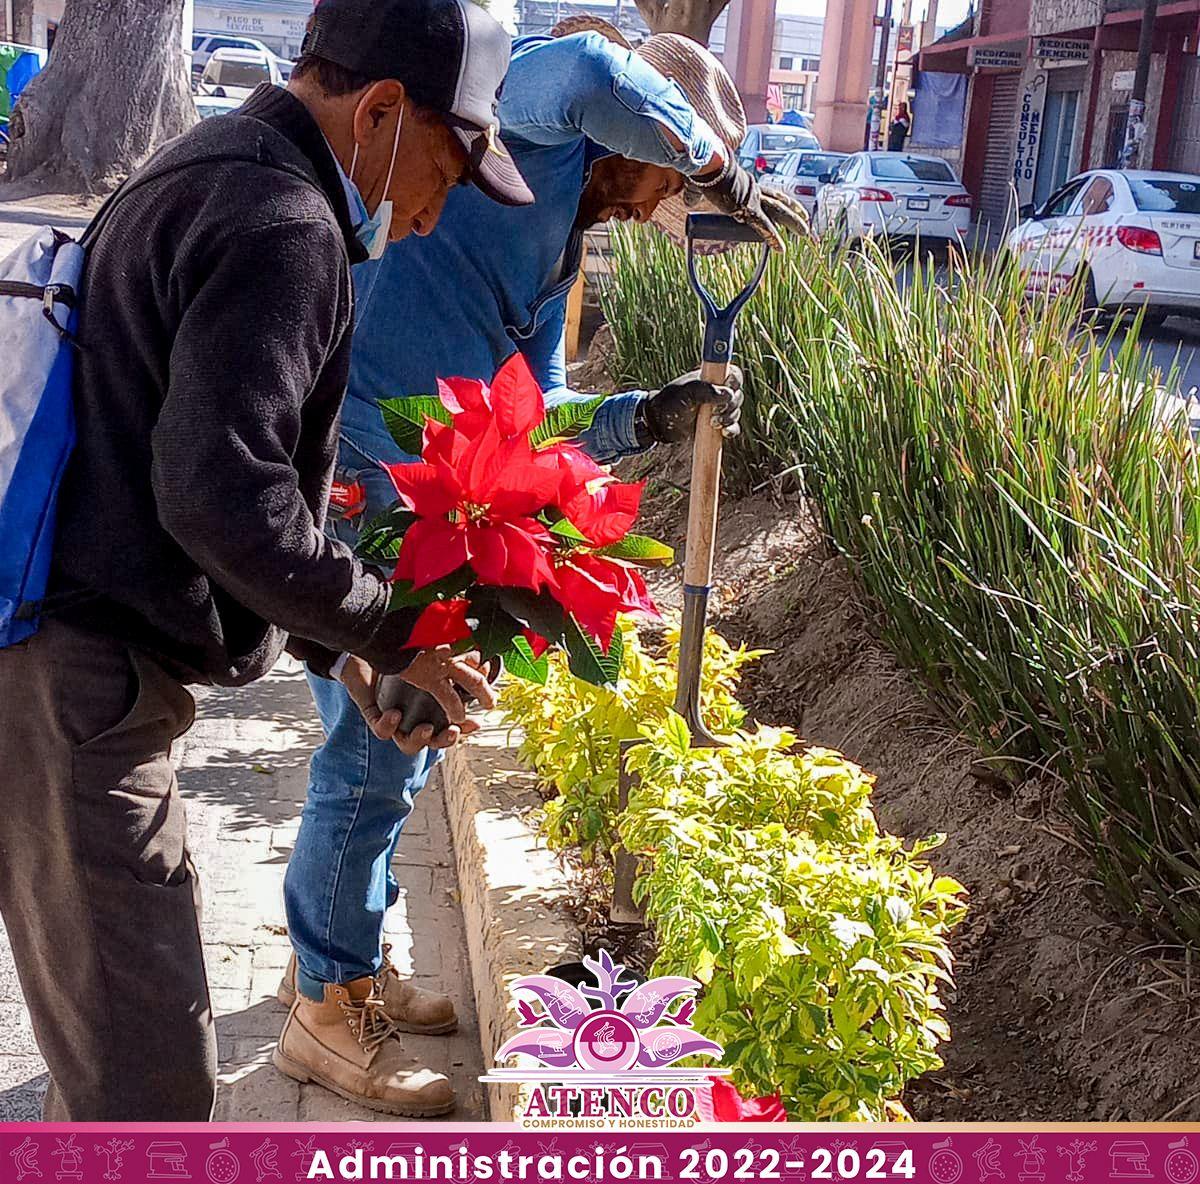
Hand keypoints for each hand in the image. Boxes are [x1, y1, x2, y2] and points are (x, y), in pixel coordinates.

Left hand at [337, 653, 486, 755]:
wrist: (371, 640)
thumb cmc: (406, 651)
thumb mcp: (436, 656)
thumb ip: (460, 664)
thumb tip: (485, 664)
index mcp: (432, 705)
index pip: (452, 724)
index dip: (465, 728)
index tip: (476, 723)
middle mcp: (414, 716)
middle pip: (433, 740)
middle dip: (446, 740)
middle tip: (454, 730)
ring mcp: (395, 718)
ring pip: (408, 744)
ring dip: (419, 740)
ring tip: (425, 729)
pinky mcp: (374, 715)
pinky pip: (382, 731)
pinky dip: (389, 726)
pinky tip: (394, 714)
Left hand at [639, 365, 743, 445]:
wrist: (660, 424)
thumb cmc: (671, 403)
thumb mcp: (686, 393)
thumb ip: (705, 390)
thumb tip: (728, 394)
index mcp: (713, 377)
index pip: (734, 375)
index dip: (734, 383)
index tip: (726, 392)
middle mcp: (718, 391)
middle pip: (737, 396)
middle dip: (730, 405)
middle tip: (715, 412)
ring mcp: (718, 409)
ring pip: (736, 412)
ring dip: (729, 418)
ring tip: (712, 423)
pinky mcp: (717, 425)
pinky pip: (733, 427)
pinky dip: (732, 430)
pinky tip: (724, 433)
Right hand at [689, 160, 809, 249]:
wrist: (708, 166)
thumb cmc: (703, 171)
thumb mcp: (700, 186)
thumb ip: (695, 195)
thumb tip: (687, 202)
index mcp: (746, 183)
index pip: (769, 193)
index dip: (781, 199)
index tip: (791, 204)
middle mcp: (754, 190)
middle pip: (779, 201)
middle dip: (794, 211)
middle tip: (806, 220)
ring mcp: (753, 199)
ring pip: (780, 212)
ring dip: (793, 223)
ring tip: (805, 233)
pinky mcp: (748, 209)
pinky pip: (764, 227)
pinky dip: (772, 238)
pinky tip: (781, 249)